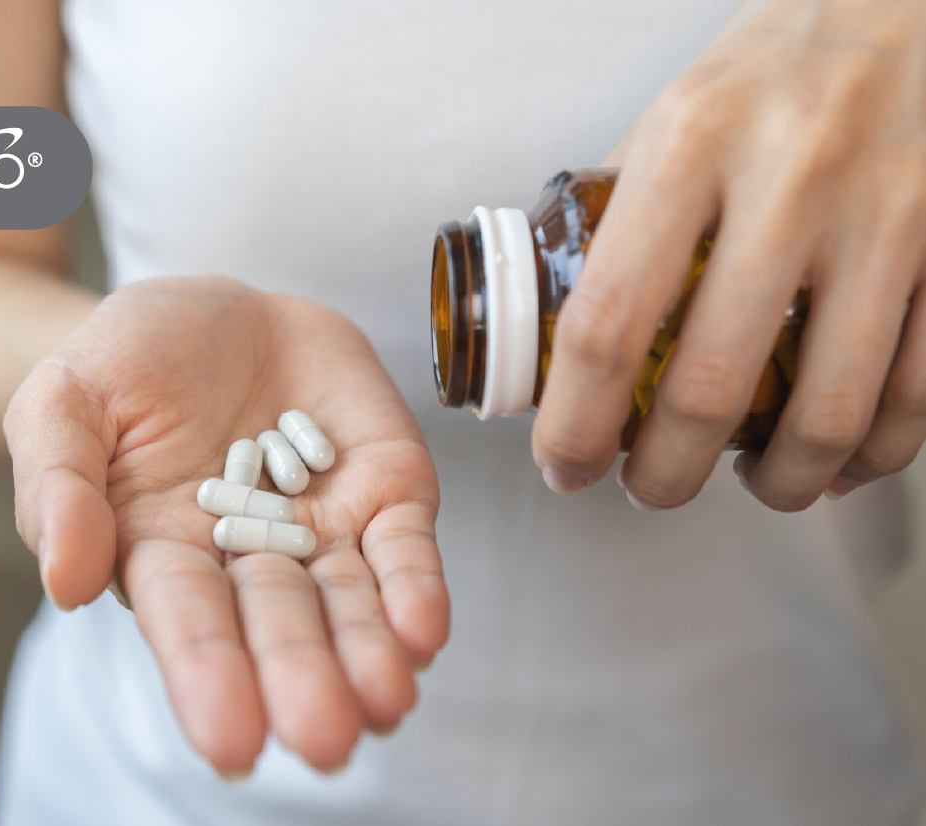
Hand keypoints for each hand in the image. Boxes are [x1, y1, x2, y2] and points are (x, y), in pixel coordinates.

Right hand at [3, 276, 448, 774]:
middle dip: (302, 678)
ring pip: (351, 602)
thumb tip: (64, 584)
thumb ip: (58, 486)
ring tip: (385, 701)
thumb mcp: (62, 402)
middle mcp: (249, 559)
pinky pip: (404, 545)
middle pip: (279, 624)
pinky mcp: (383, 488)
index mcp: (162, 552)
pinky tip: (423, 631)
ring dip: (369, 653)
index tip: (232, 740)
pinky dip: (416, 587)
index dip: (209, 675)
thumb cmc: (126, 361)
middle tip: (325, 738)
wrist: (217, 308)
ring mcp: (323, 527)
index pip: (188, 621)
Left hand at [532, 0, 925, 510]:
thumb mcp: (671, 117)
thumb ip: (615, 221)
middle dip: (665, 474)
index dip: (576, 422)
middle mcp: (790, 179)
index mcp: (689, 143)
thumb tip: (557, 335)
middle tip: (647, 487)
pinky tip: (834, 456)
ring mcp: (887, 217)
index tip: (565, 463)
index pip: (607, 322)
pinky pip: (916, 395)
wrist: (908, 5)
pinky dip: (869, 453)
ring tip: (744, 480)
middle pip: (710, 387)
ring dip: (775, 483)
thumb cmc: (771, 71)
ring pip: (827, 413)